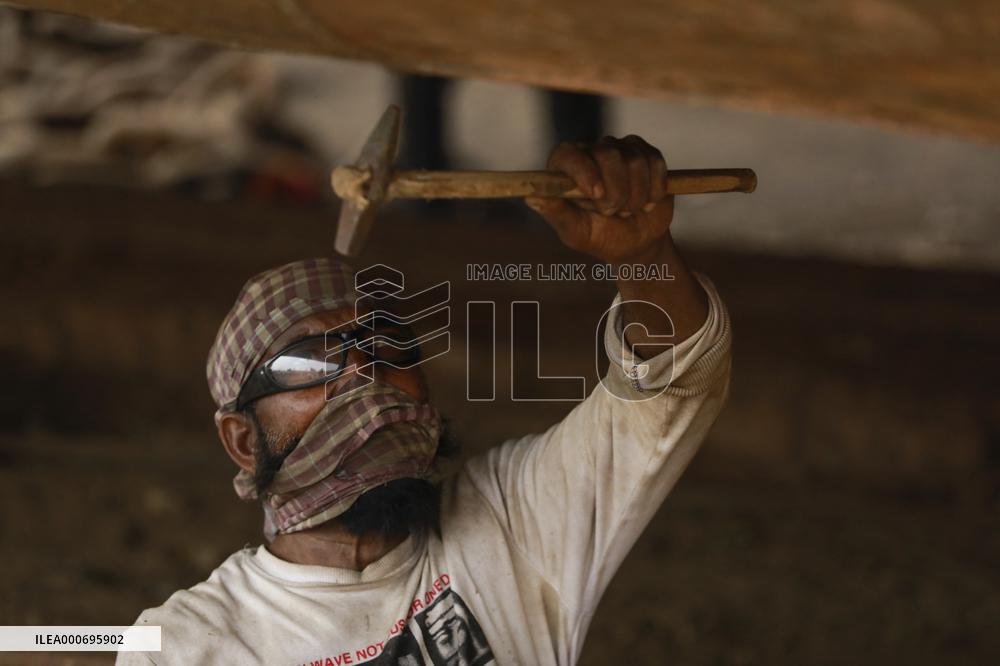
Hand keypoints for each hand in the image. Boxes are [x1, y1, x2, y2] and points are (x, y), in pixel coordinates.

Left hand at [526, 135, 673, 264]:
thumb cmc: (599, 237)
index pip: (567, 153)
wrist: (635, 243)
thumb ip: (556, 213)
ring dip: (636, 195)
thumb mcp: (576, 232)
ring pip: (634, 160)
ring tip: (629, 210)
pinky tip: (648, 202)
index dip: (583, 170)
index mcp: (566, 169)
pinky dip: (655, 188)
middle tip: (613, 212)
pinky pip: (655, 162)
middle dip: (616, 191)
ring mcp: (620, 149)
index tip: (596, 194)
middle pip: (607, 154)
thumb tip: (530, 197)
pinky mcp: (646, 154)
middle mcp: (591, 152)